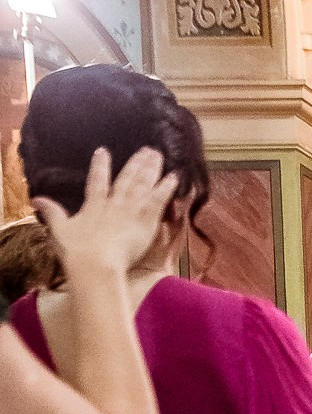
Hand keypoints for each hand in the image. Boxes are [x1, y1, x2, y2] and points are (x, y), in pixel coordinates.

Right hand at [34, 145, 173, 277]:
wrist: (95, 263)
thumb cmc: (76, 252)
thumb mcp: (59, 230)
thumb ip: (52, 213)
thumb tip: (36, 199)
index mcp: (93, 206)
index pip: (97, 181)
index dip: (100, 166)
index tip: (103, 151)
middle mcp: (113, 204)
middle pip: (126, 179)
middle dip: (135, 163)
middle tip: (145, 150)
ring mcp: (130, 210)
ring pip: (142, 185)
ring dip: (151, 169)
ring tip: (158, 155)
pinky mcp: (144, 220)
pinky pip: (158, 200)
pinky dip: (166, 188)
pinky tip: (174, 177)